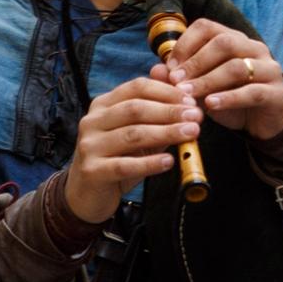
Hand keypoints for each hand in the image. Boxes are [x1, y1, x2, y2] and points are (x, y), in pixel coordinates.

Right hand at [66, 75, 202, 222]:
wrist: (86, 194)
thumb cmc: (116, 159)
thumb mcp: (136, 133)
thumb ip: (157, 115)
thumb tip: (185, 93)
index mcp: (103, 105)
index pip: (137, 87)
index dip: (167, 92)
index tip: (191, 101)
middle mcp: (93, 121)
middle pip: (135, 109)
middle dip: (170, 111)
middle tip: (196, 117)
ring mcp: (90, 145)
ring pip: (132, 135)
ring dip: (166, 133)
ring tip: (191, 134)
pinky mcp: (93, 170)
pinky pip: (125, 165)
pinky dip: (150, 163)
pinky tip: (169, 161)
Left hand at [160, 19, 282, 139]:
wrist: (264, 121)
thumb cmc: (230, 97)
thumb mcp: (202, 87)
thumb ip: (180, 78)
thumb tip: (155, 70)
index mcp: (234, 39)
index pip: (207, 27)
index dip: (186, 44)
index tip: (169, 67)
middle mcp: (253, 49)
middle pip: (224, 43)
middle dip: (196, 62)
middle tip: (176, 82)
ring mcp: (268, 69)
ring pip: (237, 67)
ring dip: (208, 81)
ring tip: (188, 95)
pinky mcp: (276, 93)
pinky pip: (252, 91)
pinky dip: (229, 98)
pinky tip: (211, 105)